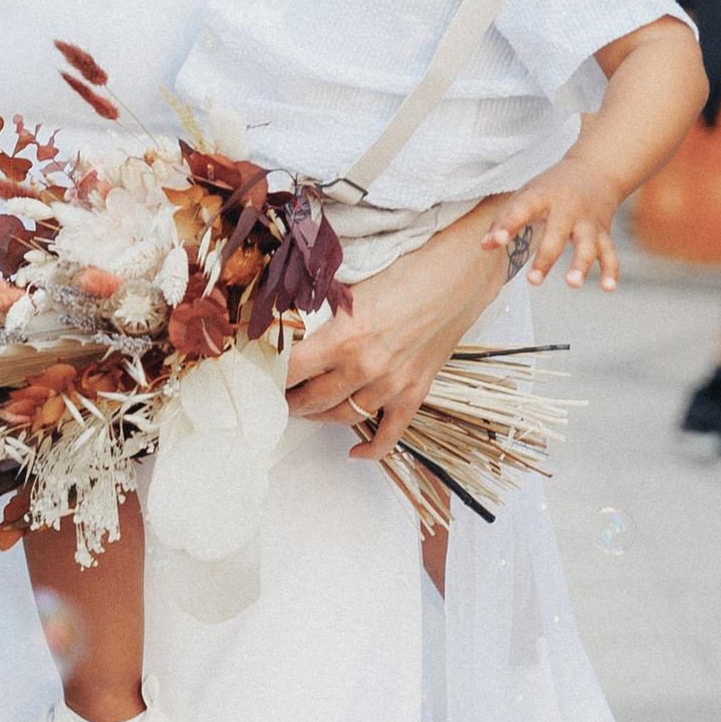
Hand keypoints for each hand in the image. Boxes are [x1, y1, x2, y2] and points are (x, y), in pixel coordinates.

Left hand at [284, 213, 504, 462]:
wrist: (461, 272)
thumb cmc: (408, 268)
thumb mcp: (352, 286)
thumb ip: (321, 312)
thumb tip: (287, 323)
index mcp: (343, 338)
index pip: (290, 371)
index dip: (270, 375)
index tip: (259, 375)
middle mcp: (365, 367)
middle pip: (311, 400)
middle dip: (288, 400)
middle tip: (276, 394)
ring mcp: (392, 384)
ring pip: (342, 417)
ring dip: (318, 416)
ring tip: (303, 408)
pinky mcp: (415, 392)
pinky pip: (390, 434)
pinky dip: (371, 448)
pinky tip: (353, 452)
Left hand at [481, 158, 618, 290]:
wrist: (596, 170)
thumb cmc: (553, 187)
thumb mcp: (526, 194)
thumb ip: (504, 220)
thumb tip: (485, 246)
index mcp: (543, 196)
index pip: (523, 209)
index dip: (508, 224)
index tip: (495, 241)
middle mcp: (568, 208)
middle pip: (558, 233)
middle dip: (546, 257)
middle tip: (533, 281)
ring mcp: (588, 221)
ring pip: (588, 244)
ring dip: (582, 264)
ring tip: (573, 283)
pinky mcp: (603, 232)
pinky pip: (610, 252)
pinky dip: (611, 270)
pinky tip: (608, 288)